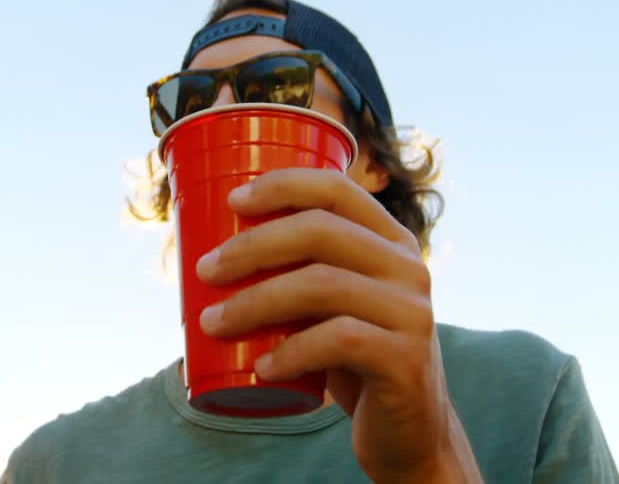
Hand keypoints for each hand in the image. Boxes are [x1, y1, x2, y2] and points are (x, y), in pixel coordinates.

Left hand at [196, 169, 480, 483]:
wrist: (409, 433)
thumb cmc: (354, 363)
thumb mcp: (336, 306)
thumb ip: (303, 273)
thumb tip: (212, 252)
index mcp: (391, 241)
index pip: (338, 190)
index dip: (283, 185)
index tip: (233, 201)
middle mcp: (408, 267)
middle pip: (321, 232)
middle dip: (252, 246)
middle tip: (205, 270)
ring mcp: (412, 312)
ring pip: (323, 285)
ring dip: (255, 302)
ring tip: (212, 322)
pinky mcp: (406, 358)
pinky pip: (339, 340)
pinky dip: (291, 351)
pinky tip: (262, 366)